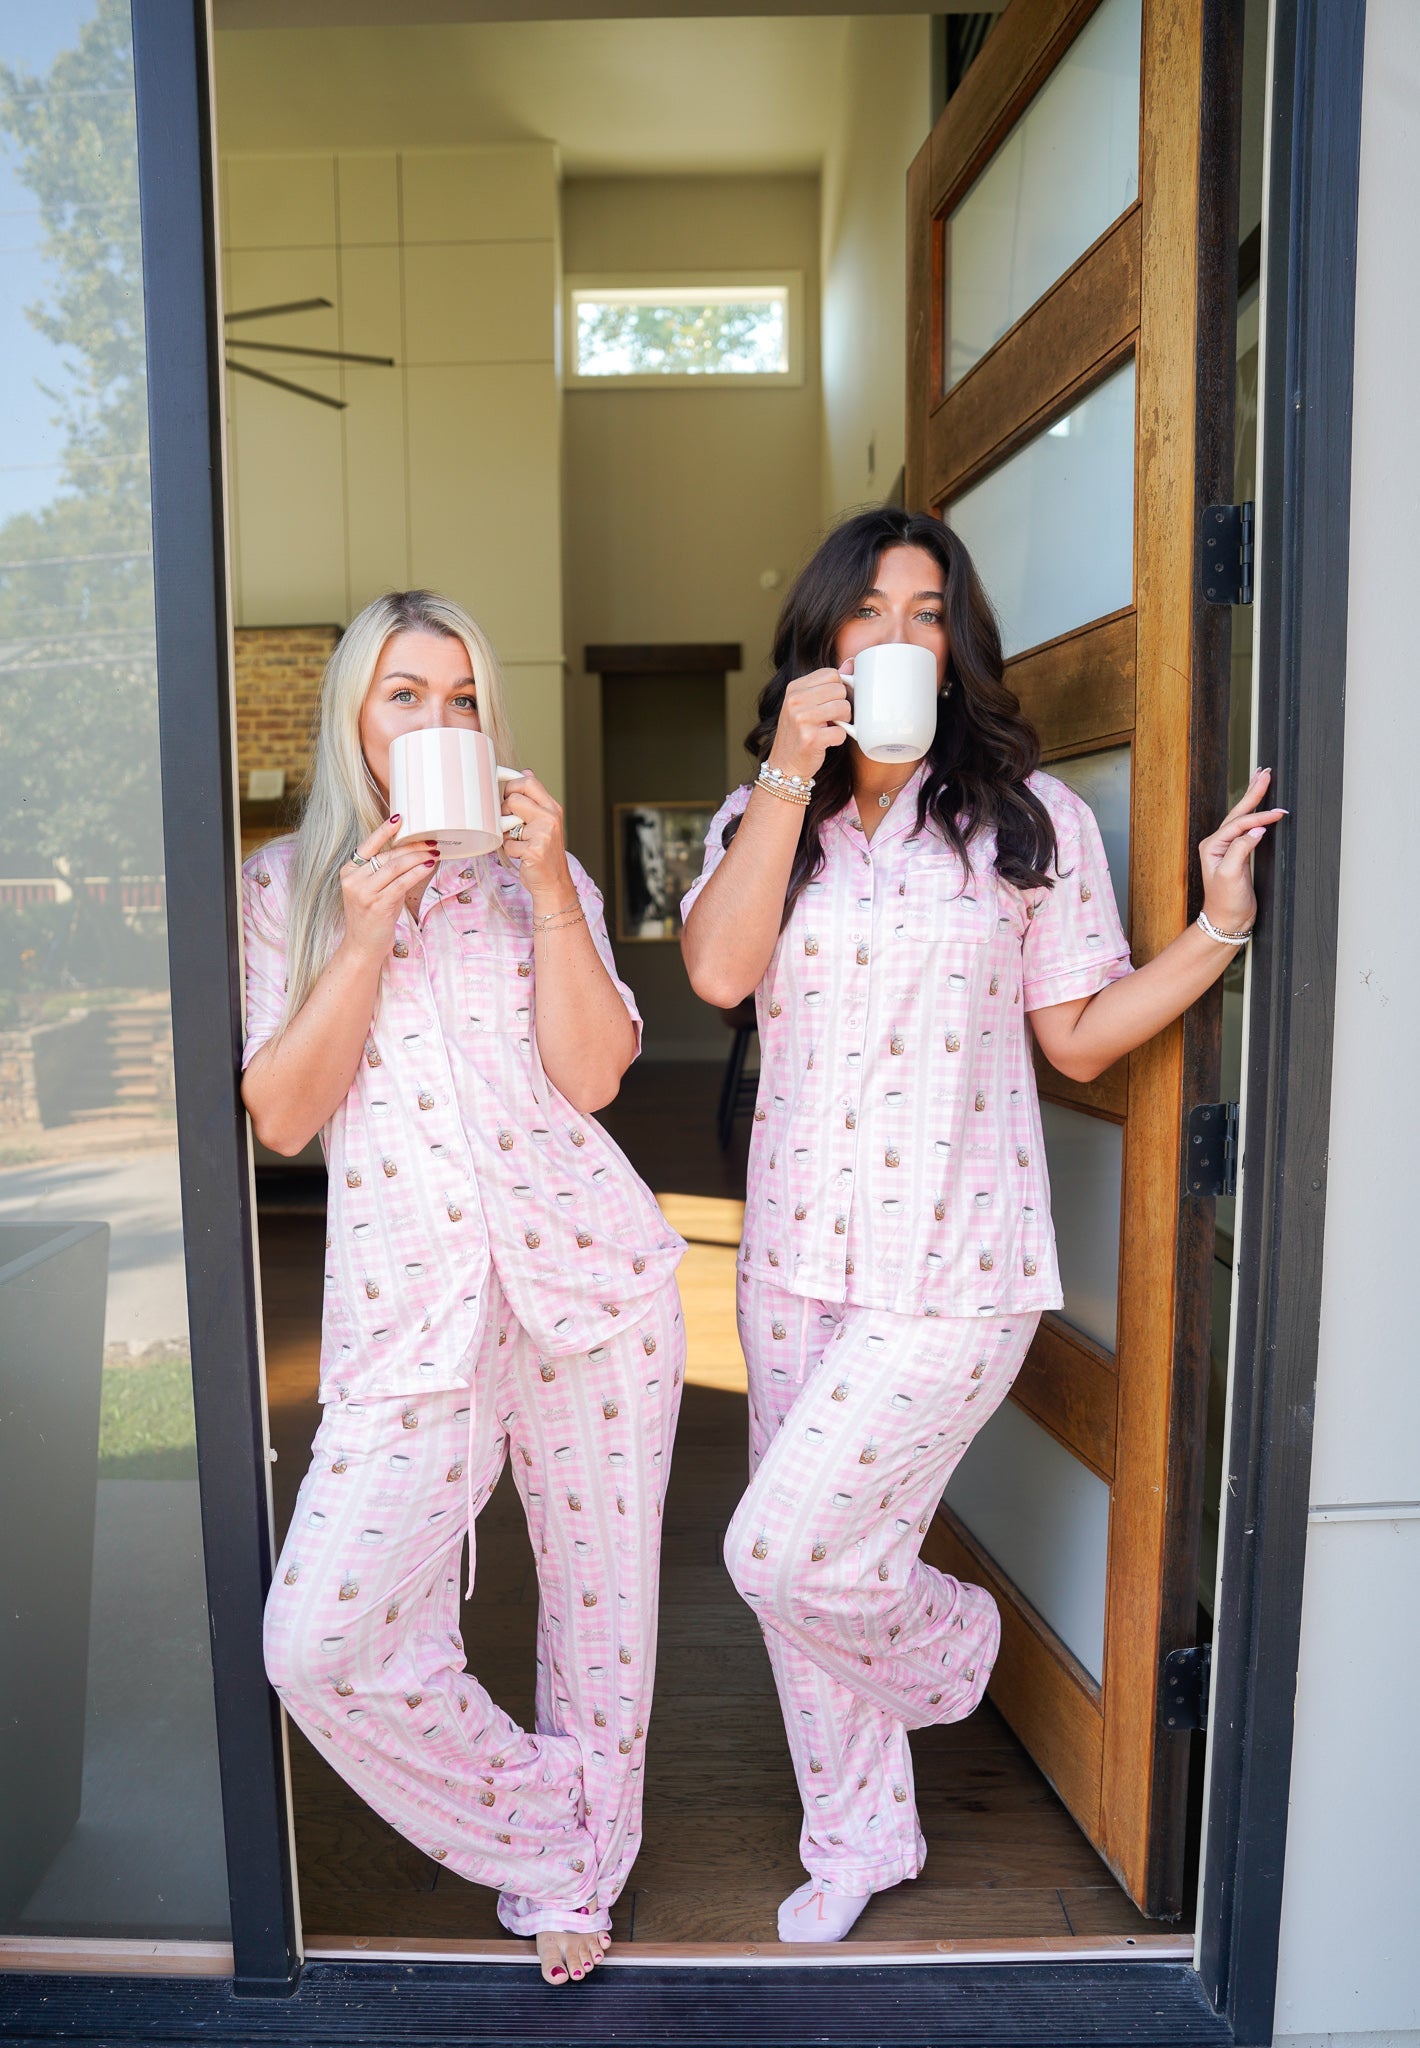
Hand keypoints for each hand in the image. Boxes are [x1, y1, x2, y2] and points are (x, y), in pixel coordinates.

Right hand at [339, 816, 436, 960]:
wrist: (362, 946)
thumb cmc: (371, 916)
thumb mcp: (373, 889)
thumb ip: (386, 871)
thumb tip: (412, 852)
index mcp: (349, 871)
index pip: (367, 845)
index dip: (383, 830)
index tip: (399, 817)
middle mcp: (354, 879)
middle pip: (387, 855)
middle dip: (413, 846)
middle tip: (431, 841)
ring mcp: (364, 892)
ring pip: (396, 866)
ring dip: (418, 857)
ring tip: (434, 852)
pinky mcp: (378, 904)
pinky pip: (402, 882)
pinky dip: (418, 872)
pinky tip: (428, 866)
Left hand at [502, 773, 574, 905]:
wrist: (554, 882)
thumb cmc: (544, 852)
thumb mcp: (545, 821)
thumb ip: (534, 798)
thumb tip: (526, 771)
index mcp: (552, 807)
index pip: (528, 781)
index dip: (511, 785)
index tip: (505, 795)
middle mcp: (550, 817)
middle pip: (513, 798)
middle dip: (504, 811)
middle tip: (510, 823)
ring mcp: (543, 834)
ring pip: (507, 821)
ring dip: (506, 833)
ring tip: (518, 841)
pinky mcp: (534, 850)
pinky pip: (507, 843)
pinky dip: (510, 851)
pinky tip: (521, 856)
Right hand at [767, 666, 853, 782]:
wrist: (784, 766)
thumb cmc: (798, 734)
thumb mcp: (806, 704)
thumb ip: (826, 683)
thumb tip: (852, 662)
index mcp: (794, 689)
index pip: (831, 673)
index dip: (838, 688)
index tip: (832, 701)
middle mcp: (795, 701)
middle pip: (840, 689)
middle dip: (842, 705)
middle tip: (833, 718)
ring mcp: (801, 719)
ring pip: (844, 708)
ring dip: (844, 721)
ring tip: (831, 728)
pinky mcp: (811, 738)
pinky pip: (842, 732)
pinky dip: (839, 739)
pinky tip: (827, 742)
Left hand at [1198, 768, 1287, 932]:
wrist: (1227, 921)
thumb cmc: (1226, 902)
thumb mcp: (1230, 876)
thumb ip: (1241, 850)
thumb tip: (1256, 830)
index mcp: (1212, 845)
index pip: (1239, 824)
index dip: (1260, 817)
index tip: (1279, 813)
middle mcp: (1218, 843)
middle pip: (1238, 812)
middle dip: (1253, 791)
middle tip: (1264, 771)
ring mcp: (1227, 847)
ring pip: (1243, 816)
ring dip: (1253, 798)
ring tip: (1262, 779)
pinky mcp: (1238, 853)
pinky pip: (1248, 828)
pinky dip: (1257, 815)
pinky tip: (1261, 807)